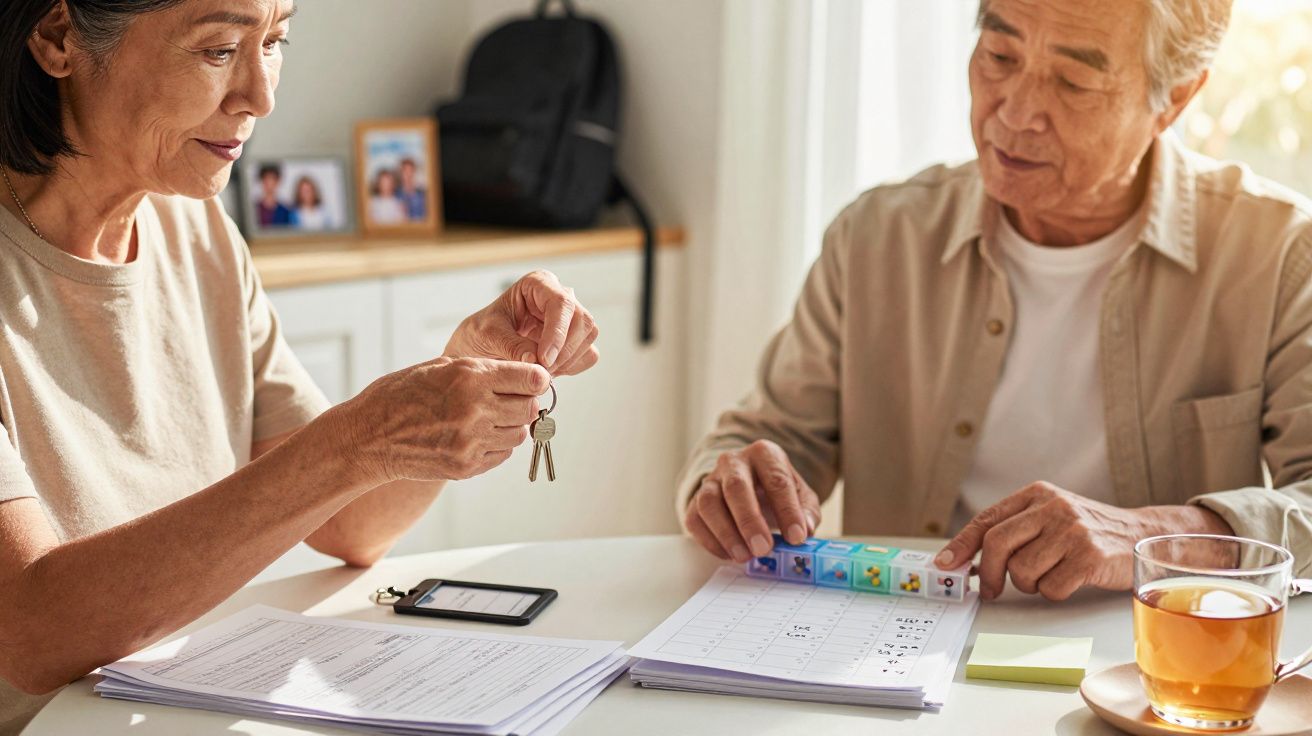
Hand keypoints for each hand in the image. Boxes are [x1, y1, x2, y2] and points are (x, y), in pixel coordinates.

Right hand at [340, 357, 550, 482]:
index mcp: (469, 378)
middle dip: (525, 401)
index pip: (531, 379)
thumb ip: (481, 370)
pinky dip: (498, 444)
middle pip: (530, 408)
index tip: (533, 380)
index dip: (536, 379)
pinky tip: (478, 435)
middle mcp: (475, 410)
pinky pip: (502, 454)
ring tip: (490, 417)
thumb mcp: (439, 367)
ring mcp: (471, 442)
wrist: (367, 438)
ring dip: (512, 425)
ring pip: (519, 434)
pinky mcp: (466, 466)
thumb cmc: (399, 395)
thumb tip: (519, 374)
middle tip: (512, 399)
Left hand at [444, 270, 599, 375]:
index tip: (543, 359)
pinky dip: (572, 367)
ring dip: (568, 360)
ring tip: (540, 372)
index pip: (561, 303)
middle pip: (582, 320)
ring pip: (588, 337)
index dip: (557, 333)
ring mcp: (571, 318)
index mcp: (538, 284)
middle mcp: (559, 297)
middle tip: (541, 371)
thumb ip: (511, 346)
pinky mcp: (576, 339)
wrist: (479, 348)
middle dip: (564, 351)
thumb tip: (536, 361)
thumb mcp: (487, 336)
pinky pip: (588, 354)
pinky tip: (549, 371)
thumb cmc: (481, 333)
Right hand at [684, 440, 820, 562]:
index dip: (787, 510)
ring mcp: (711, 479)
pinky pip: (695, 520)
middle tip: (763, 548)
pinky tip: (729, 554)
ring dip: (726, 533)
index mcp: (765, 454)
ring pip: (709, 503)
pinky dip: (711, 541)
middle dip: (750, 521)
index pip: (777, 480)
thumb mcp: (801, 496)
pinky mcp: (695, 500)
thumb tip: (805, 530)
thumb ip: (807, 512)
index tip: (796, 538)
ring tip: (744, 556)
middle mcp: (734, 462)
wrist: (749, 484)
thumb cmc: (776, 491)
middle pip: (736, 487)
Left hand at [934, 482, 1233, 600]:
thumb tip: (965, 561)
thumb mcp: (1048, 517)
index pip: (986, 520)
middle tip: (990, 589)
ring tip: (1047, 575)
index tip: (943, 565)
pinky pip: (1050, 588)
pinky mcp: (1090, 556)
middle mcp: (1053, 507)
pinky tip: (1069, 580)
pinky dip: (1053, 592)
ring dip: (1028, 584)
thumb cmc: (1086, 531)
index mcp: (1036, 494)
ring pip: (1022, 571)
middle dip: (988, 573)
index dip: (960, 545)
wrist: (1141, 534)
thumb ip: (1013, 531)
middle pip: (997, 544)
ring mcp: (1072, 531)